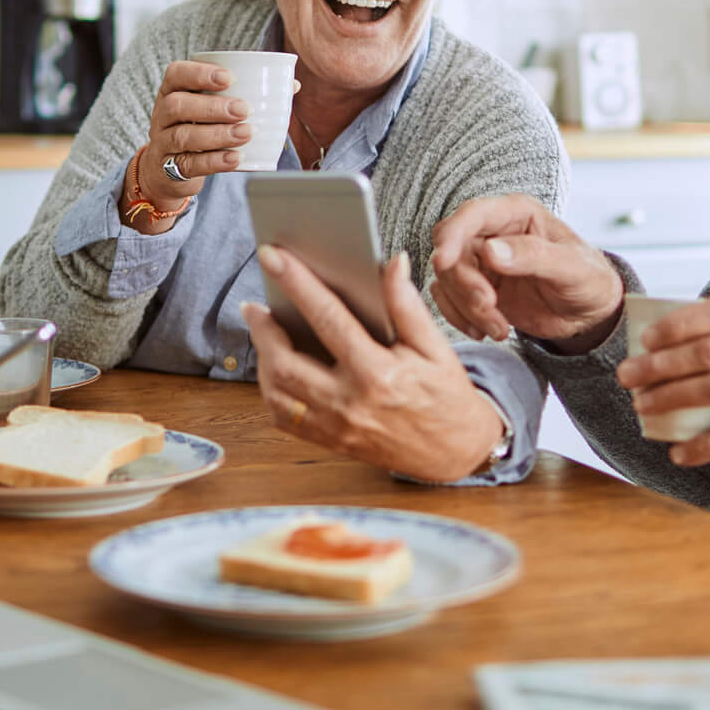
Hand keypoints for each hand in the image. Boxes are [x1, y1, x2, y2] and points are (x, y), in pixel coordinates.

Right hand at [122, 60, 252, 228]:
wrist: (169, 171)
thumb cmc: (201, 128)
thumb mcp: (213, 108)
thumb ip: (246, 93)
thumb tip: (292, 85)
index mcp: (173, 91)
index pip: (177, 74)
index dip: (199, 73)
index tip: (229, 77)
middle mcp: (162, 114)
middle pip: (178, 105)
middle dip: (212, 107)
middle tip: (244, 109)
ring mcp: (162, 142)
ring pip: (183, 136)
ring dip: (217, 134)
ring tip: (245, 133)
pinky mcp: (169, 169)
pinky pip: (188, 164)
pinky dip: (214, 162)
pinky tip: (235, 158)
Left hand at [244, 246, 505, 483]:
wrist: (455, 452)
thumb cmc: (447, 396)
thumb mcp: (436, 347)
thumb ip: (407, 304)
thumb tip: (392, 263)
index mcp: (378, 374)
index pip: (328, 318)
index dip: (298, 283)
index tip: (273, 257)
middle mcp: (350, 404)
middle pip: (286, 363)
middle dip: (263, 329)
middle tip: (254, 305)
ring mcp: (336, 427)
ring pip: (277, 394)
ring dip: (263, 360)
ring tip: (262, 332)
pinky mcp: (331, 442)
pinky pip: (285, 419)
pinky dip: (272, 392)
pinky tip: (275, 368)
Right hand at [429, 194, 623, 351]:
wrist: (589, 315)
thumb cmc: (589, 280)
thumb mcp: (571, 267)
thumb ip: (534, 255)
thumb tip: (490, 251)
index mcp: (516, 214)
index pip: (472, 215)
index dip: (452, 235)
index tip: (443, 261)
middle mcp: (493, 233)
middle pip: (453, 251)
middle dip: (465, 284)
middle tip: (490, 307)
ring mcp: (482, 261)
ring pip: (448, 279)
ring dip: (467, 307)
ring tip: (499, 328)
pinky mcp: (476, 287)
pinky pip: (449, 299)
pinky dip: (461, 318)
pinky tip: (486, 331)